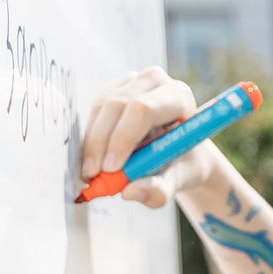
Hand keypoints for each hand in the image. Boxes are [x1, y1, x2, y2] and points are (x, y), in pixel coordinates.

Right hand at [79, 67, 225, 206]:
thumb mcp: (179, 180)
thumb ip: (160, 189)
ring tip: (89, 174)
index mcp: (179, 97)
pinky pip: (94, 111)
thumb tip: (129, 192)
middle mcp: (155, 81)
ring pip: (101, 107)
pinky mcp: (113, 88)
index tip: (111, 170)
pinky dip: (89, 137)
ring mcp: (132, 81)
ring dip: (91, 143)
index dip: (122, 138)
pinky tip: (90, 160)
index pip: (143, 110)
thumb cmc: (182, 164)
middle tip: (92, 176)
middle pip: (117, 105)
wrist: (178, 151)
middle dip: (101, 143)